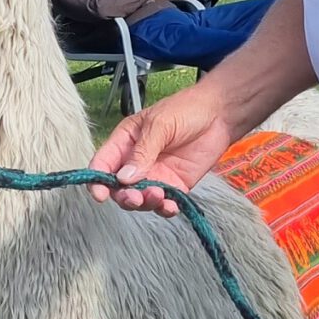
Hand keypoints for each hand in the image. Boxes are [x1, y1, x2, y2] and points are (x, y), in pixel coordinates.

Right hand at [89, 80, 237, 211]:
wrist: (220, 114)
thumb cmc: (187, 109)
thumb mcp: (159, 124)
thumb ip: (142, 151)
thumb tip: (123, 178)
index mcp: (125, 142)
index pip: (103, 164)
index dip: (97, 180)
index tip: (100, 194)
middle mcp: (136, 162)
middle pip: (119, 188)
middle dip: (124, 196)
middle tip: (135, 197)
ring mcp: (155, 175)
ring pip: (140, 198)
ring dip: (145, 203)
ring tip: (158, 195)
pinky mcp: (175, 185)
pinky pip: (164, 203)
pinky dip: (165, 209)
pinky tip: (170, 206)